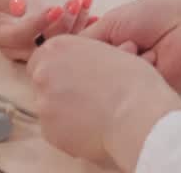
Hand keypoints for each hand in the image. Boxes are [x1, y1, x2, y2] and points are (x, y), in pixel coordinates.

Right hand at [0, 0, 92, 61]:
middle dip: (63, 24)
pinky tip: (94, 16)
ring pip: (57, 42)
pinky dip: (82, 28)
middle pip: (42, 44)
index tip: (56, 8)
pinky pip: (67, 41)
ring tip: (84, 1)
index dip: (39, 24)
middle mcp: (17, 48)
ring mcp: (35, 48)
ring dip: (75, 23)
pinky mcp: (50, 43)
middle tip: (75, 3)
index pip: (19, 36)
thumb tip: (20, 7)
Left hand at [28, 35, 180, 170]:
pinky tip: (94, 129)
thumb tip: (93, 62)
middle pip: (43, 82)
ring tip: (97, 114)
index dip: (61, 67)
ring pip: (49, 107)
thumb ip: (90, 56)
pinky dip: (70, 131)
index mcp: (57, 47)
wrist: (137, 116)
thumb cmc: (133, 81)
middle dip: (60, 88)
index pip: (43, 57)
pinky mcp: (49, 132)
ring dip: (66, 111)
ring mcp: (43, 104)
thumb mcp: (111, 53)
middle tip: (88, 96)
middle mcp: (43, 74)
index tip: (76, 75)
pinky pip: (56, 130)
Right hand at [81, 0, 180, 89]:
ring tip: (140, 48)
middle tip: (127, 41)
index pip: (80, 56)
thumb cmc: (152, 17)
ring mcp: (129, 81)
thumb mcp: (110, 23)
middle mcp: (116, 64)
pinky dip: (136, 76)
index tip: (77, 50)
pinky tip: (152, 60)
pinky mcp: (143, 95)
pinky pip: (126, 92)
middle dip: (104, 59)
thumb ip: (82, 44)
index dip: (78, 55)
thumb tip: (54, 56)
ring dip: (121, 65)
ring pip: (107, 84)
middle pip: (91, 73)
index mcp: (108, 44)